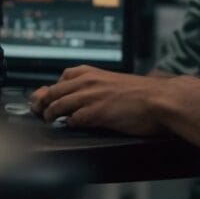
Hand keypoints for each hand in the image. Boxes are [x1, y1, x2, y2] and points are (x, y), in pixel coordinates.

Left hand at [28, 65, 167, 135]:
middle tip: (38, 111)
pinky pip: (72, 118)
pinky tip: (70, 125)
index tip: (45, 98)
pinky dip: (68, 123)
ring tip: (48, 120)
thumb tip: (88, 95)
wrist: (161, 100)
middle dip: (42, 103)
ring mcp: (91, 97)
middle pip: (53, 92)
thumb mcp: (117, 83)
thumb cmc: (145, 95)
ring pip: (58, 105)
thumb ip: (99, 87)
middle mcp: (88, 81)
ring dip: (50, 114)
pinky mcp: (96, 113)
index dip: (51, 89)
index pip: (62, 78)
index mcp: (93, 72)